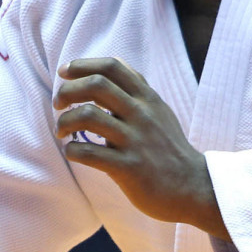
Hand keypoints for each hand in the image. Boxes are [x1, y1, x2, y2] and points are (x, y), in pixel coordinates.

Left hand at [53, 57, 229, 239]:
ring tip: (62, 131)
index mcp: (147, 98)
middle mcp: (141, 114)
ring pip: (87, 115)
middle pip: (95, 84)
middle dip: (67, 91)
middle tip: (58, 104)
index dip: (82, 65)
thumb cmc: (169, 149)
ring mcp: (135, 140)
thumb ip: (137, 91)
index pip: (112, 66)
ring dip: (65, 121)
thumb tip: (109, 69)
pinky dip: (72, 150)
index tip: (64, 72)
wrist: (193, 187)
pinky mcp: (128, 168)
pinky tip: (72, 152)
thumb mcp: (159, 111)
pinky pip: (89, 152)